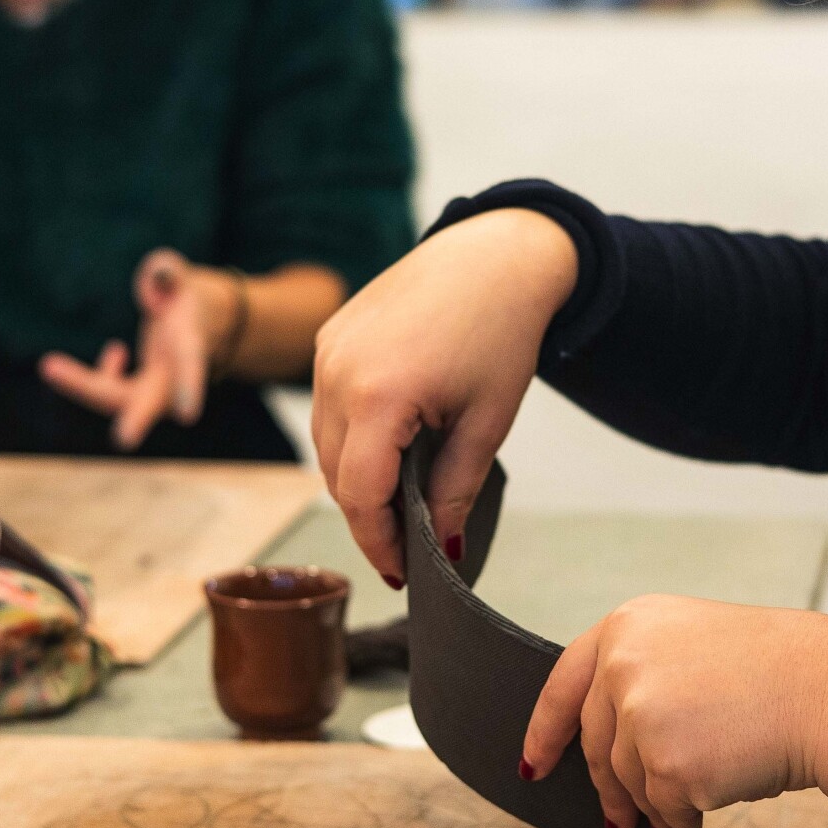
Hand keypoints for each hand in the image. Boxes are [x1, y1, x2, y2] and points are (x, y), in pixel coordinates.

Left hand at [40, 249, 237, 449]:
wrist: (199, 323)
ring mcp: (154, 390)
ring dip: (82, 385)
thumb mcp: (181, 274)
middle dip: (137, 419)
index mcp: (191, 345)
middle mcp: (173, 377)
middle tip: (124, 439)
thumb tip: (150, 292)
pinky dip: (98, 376)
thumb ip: (167, 272)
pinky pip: (108, 391)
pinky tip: (116, 351)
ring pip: (117, 399)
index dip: (189, 388)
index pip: (190, 365)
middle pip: (150, 401)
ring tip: (49, 365)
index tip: (188, 416)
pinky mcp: (137, 391)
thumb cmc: (185, 297)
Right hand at [311, 209, 578, 583]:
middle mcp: (336, 372)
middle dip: (370, 518)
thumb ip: (456, 490)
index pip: (360, 496)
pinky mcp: (329, 336)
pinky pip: (327, 406)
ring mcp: (326, 351)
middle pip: (338, 475)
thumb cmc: (501, 330)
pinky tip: (389, 449)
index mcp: (376, 396)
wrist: (496, 254)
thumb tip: (442, 549)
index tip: (403, 573)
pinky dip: (352, 437)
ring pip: (327, 444)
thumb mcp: (486, 422)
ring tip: (401, 503)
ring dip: (357, 478)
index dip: (380, 543)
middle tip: (408, 548)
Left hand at [521, 596, 827, 827]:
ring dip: (658, 802)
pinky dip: (684, 817)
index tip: (533, 763)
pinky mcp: (667, 764)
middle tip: (618, 819)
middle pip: (595, 744)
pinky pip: (663, 808)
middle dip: (608, 790)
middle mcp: (624, 665)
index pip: (564, 684)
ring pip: (629, 782)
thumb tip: (613, 743)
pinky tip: (713, 803)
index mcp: (628, 626)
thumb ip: (642, 677)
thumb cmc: (778, 669)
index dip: (545, 729)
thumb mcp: (692, 643)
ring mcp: (641, 715)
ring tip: (700, 792)